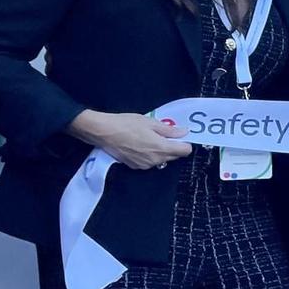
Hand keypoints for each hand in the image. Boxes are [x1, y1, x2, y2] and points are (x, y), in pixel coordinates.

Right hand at [68, 110, 189, 169]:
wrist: (103, 132)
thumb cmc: (127, 124)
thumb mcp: (150, 122)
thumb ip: (169, 130)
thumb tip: (184, 132)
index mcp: (161, 148)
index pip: (185, 151)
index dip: (185, 143)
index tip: (180, 136)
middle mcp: (155, 160)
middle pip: (175, 156)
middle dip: (174, 146)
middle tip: (164, 134)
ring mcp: (145, 165)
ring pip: (162, 160)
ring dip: (161, 151)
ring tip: (150, 138)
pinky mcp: (135, 166)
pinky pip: (150, 162)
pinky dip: (150, 155)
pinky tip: (141, 145)